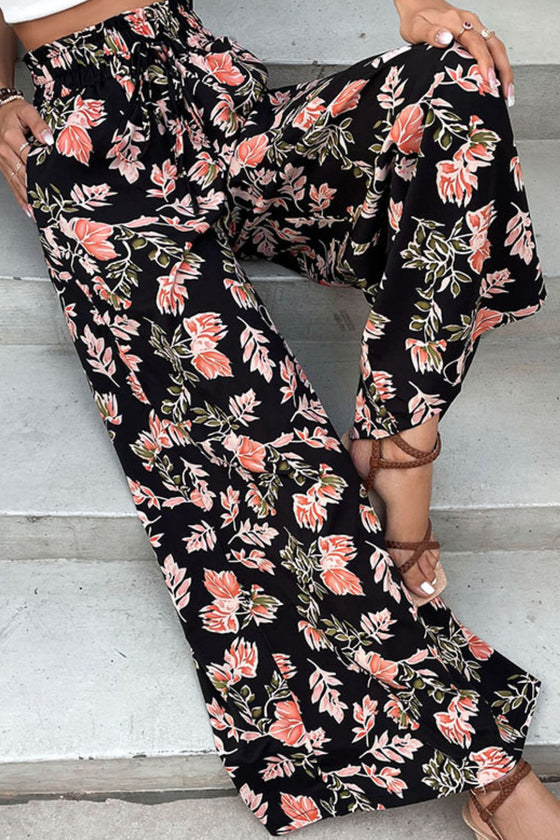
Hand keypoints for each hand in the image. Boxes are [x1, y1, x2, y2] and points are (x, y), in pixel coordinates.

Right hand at [0, 98, 52, 213]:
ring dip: (27, 199)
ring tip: (38, 213)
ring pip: (16, 183)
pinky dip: (19, 198)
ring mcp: (2, 160)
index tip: (52, 184)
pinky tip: (27, 209)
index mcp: (11, 138)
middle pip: (22, 175)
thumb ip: (39, 124)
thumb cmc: (13, 112)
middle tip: (48, 205)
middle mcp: (4, 151)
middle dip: (35, 191)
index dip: (40, 172)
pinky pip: (11, 184)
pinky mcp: (2, 166)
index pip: (29, 158)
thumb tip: (48, 139)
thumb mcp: (26, 111)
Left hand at [394, 0, 513, 105]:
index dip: (485, 62)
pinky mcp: (475, 32)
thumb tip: (445, 39)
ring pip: (497, 48)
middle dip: (503, 71)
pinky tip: (499, 80)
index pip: (476, 43)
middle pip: (494, 46)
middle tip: (506, 94)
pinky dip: (498, 65)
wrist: (419, 4)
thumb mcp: (416, 27)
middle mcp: (470, 23)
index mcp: (457, 22)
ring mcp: (475, 27)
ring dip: (504, 70)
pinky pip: (491, 48)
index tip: (489, 79)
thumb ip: (430, 33)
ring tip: (506, 93)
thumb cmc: (416, 19)